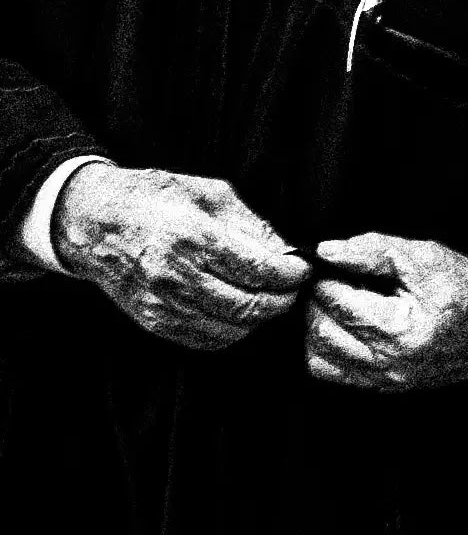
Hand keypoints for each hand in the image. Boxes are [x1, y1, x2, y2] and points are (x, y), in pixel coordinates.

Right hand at [52, 165, 308, 349]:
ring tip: (271, 299)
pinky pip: (204, 340)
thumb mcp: (211, 194)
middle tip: (294, 288)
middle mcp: (176, 276)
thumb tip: (286, 252)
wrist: (97, 222)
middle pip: (247, 306)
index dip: (289, 275)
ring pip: (229, 329)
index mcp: (193, 238)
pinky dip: (232, 331)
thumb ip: (252, 225)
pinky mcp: (153, 322)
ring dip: (259, 319)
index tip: (303, 269)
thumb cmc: (158, 198)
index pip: (257, 270)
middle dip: (281, 300)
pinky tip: (242, 313)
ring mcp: (163, 305)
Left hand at [303, 233, 467, 391]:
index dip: (325, 274)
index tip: (327, 260)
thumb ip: (374, 250)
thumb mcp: (426, 257)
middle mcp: (388, 362)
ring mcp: (385, 380)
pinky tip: (345, 325)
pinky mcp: (385, 386)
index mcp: (400, 329)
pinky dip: (327, 348)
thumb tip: (328, 251)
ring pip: (319, 358)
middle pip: (321, 331)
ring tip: (339, 301)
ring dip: (318, 325)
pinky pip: (335, 373)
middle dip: (317, 299)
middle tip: (332, 276)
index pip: (336, 301)